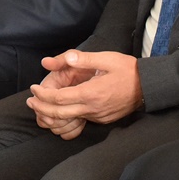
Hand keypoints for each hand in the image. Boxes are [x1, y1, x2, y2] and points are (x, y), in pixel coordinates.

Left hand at [26, 51, 142, 134]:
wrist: (148, 87)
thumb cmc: (127, 70)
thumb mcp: (105, 59)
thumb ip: (82, 59)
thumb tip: (63, 58)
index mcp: (91, 92)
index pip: (59, 98)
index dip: (43, 95)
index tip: (33, 88)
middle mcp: (93, 108)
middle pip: (60, 114)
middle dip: (41, 108)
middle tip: (30, 101)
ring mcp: (98, 116)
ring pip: (69, 120)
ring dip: (52, 115)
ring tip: (41, 107)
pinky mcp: (102, 119)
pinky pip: (80, 121)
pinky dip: (66, 118)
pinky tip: (60, 110)